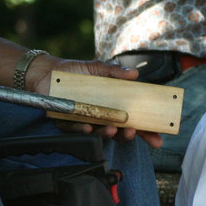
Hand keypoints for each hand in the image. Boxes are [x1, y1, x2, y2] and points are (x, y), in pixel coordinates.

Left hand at [25, 55, 163, 148]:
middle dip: (130, 136)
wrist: (47, 72)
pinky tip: (89, 127)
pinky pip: (77, 130)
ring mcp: (87, 120)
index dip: (146, 130)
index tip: (157, 137)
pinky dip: (83, 130)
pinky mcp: (68, 122)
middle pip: (121, 131)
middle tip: (134, 132)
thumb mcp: (97, 68)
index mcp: (113, 105)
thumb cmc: (73, 71)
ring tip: (113, 129)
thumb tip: (134, 74)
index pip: (134, 121)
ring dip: (109, 133)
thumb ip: (115, 71)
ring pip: (101, 133)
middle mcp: (102, 116)